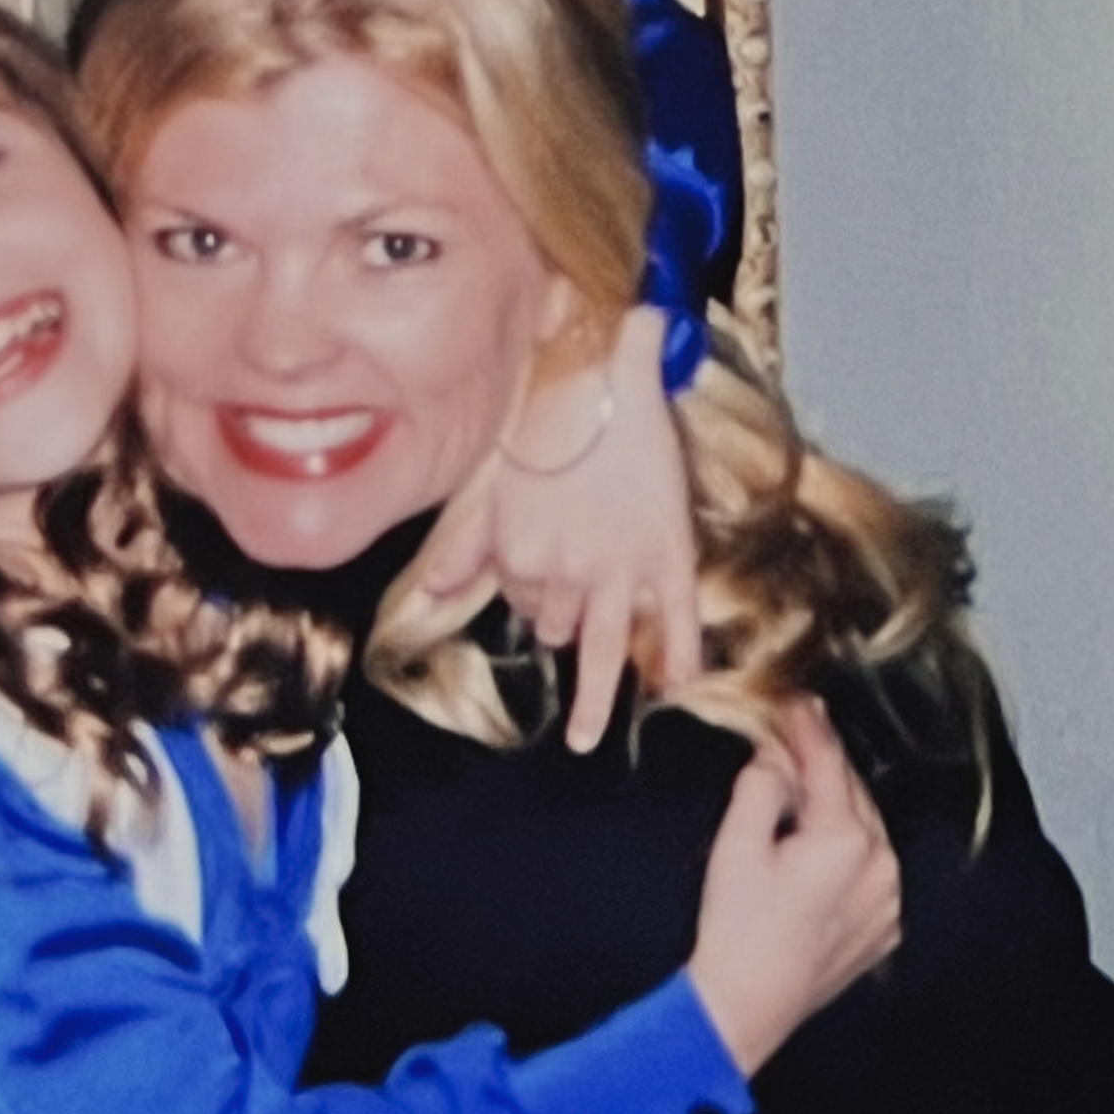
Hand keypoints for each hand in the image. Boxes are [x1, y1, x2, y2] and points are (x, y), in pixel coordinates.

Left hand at [419, 305, 701, 753]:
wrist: (599, 376)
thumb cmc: (538, 419)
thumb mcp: (489, 485)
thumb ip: (465, 546)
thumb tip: (433, 590)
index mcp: (518, 557)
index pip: (520, 601)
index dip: (533, 591)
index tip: (548, 576)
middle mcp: (563, 575)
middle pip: (555, 628)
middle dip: (561, 622)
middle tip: (575, 610)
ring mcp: (618, 570)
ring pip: (603, 650)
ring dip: (595, 697)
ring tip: (585, 737)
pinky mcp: (668, 556)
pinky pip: (675, 618)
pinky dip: (679, 653)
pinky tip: (680, 685)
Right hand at [687, 696, 901, 1072]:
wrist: (745, 1006)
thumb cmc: (735, 931)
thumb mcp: (735, 846)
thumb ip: (761, 788)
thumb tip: (776, 758)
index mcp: (844, 839)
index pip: (827, 764)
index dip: (808, 727)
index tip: (797, 702)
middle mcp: (879, 866)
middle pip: (850, 793)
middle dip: (820, 765)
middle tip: (788, 741)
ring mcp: (887, 901)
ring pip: (864, 830)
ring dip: (834, 808)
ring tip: (797, 796)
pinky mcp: (884, 928)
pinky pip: (870, 870)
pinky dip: (847, 851)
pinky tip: (812, 853)